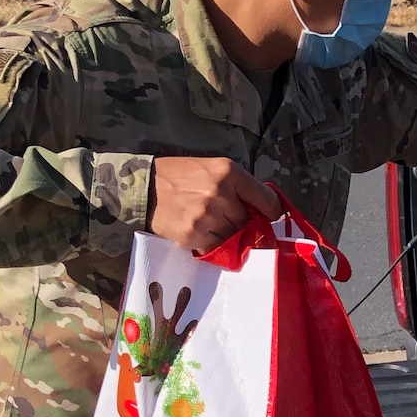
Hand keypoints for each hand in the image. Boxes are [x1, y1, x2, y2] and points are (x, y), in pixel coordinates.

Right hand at [147, 158, 280, 250]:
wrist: (144, 188)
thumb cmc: (180, 176)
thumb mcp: (211, 168)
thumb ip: (238, 185)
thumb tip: (264, 209)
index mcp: (228, 172)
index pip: (266, 199)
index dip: (272, 212)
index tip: (271, 218)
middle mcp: (221, 193)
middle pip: (247, 220)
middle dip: (239, 222)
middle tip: (222, 216)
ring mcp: (207, 216)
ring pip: (233, 236)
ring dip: (225, 234)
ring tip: (207, 222)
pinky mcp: (194, 234)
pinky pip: (216, 248)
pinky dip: (211, 244)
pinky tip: (199, 232)